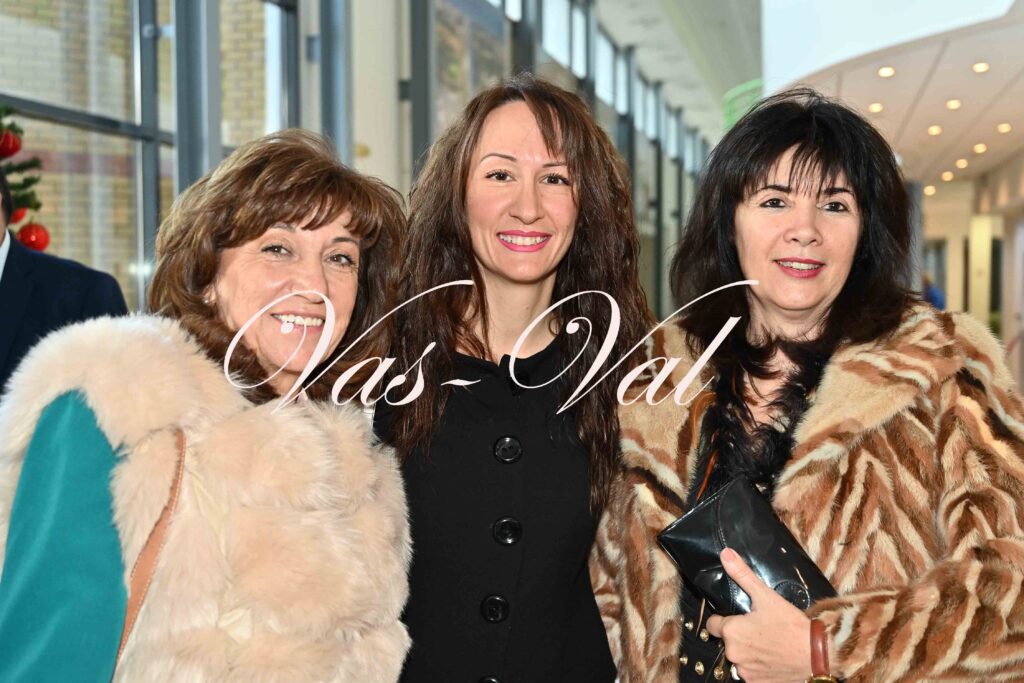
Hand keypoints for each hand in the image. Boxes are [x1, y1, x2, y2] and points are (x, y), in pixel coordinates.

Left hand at [705, 548, 817, 682]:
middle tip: (759, 629)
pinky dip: (759, 667)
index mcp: (731, 632)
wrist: (817, 656)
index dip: (724, 619)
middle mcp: (733, 654)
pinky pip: (751, 674)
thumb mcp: (766, 596)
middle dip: (739, 636)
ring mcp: (745, 672)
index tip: (738, 618)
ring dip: (748, 652)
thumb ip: (742, 575)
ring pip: (739, 658)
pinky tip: (772, 658)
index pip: (713, 624)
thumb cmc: (791, 626)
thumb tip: (725, 554)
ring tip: (768, 643)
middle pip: (728, 642)